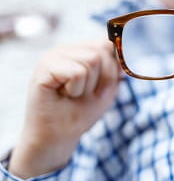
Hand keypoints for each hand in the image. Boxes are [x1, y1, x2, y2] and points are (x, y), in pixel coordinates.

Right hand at [9, 40, 121, 178]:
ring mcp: (52, 56)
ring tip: (72, 94)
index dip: (112, 67)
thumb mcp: (107, 86)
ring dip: (88, 86)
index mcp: (79, 50)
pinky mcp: (44, 67)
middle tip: (83, 93)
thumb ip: (114, 65)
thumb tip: (121, 46)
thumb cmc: (81, 112)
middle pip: (102, 50)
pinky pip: (78, 72)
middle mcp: (65, 49)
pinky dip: (76, 89)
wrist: (57, 137)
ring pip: (92, 60)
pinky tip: (62, 95)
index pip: (107, 43)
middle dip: (102, 78)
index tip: (100, 87)